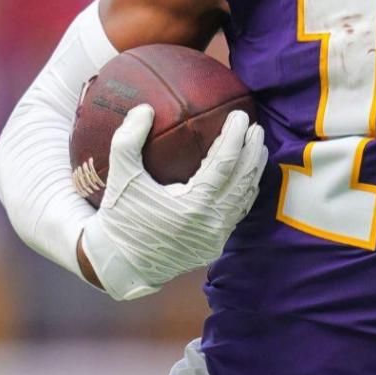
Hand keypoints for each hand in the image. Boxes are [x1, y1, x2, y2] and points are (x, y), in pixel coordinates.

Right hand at [78, 105, 267, 299]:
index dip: (235, 137)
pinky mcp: (215, 245)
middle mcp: (211, 222)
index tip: (240, 115)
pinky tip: (246, 178)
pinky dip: (246, 192)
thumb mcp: (121, 178)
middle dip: (253, 150)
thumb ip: (128, 141)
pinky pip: (238, 213)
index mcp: (193, 205)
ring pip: (245, 197)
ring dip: (253, 170)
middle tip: (255, 126)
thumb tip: (145, 109)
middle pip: (244, 178)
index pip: (225, 163)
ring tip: (257, 146)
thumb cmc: (120, 218)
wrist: (118, 265)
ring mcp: (217, 236)